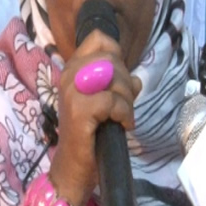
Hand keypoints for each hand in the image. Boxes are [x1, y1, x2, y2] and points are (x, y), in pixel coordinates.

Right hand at [49, 29, 141, 205]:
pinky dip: (124, 114)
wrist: (74, 167)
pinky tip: (122, 125)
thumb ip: (119, 84)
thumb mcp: (105, 101)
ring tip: (122, 116)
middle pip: (112, 58)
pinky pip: (112, 101)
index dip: (116, 54)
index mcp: (73, 68)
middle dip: (125, 82)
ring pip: (113, 76)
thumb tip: (136, 80)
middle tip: (123, 104)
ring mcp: (72, 91)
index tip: (117, 78)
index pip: (99, 39)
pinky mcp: (79, 110)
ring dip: (126, 99)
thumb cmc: (91, 132)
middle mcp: (69, 74)